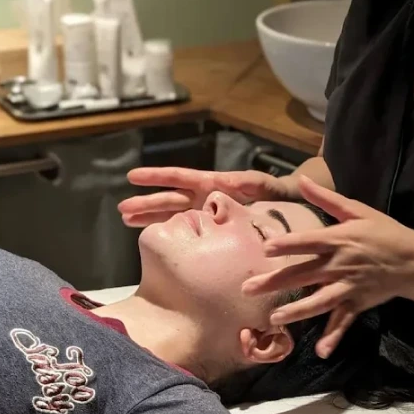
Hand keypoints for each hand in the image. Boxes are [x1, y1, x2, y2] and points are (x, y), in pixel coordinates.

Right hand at [118, 167, 293, 227]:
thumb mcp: (269, 187)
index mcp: (215, 184)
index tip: (133, 176)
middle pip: (171, 199)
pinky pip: (187, 230)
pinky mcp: (212, 228)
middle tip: (122, 209)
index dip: (158, 177)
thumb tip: (234, 179)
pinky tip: (153, 236)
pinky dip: (170, 232)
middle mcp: (205, 198)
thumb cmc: (281, 193)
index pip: (181, 178)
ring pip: (173, 215)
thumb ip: (255, 183)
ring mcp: (206, 213)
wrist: (291, 207)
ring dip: (151, 217)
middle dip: (147, 203)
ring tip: (127, 220)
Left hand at [242, 177, 413, 357]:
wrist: (413, 260)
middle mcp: (340, 264)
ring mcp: (348, 287)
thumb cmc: (384, 232)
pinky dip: (334, 336)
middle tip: (249, 289)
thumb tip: (303, 180)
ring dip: (298, 311)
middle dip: (275, 282)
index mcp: (339, 239)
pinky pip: (343, 322)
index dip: (288, 245)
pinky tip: (321, 351)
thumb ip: (327, 198)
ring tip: (275, 318)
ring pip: (319, 301)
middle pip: (303, 273)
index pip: (309, 242)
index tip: (266, 249)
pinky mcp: (357, 303)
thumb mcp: (357, 210)